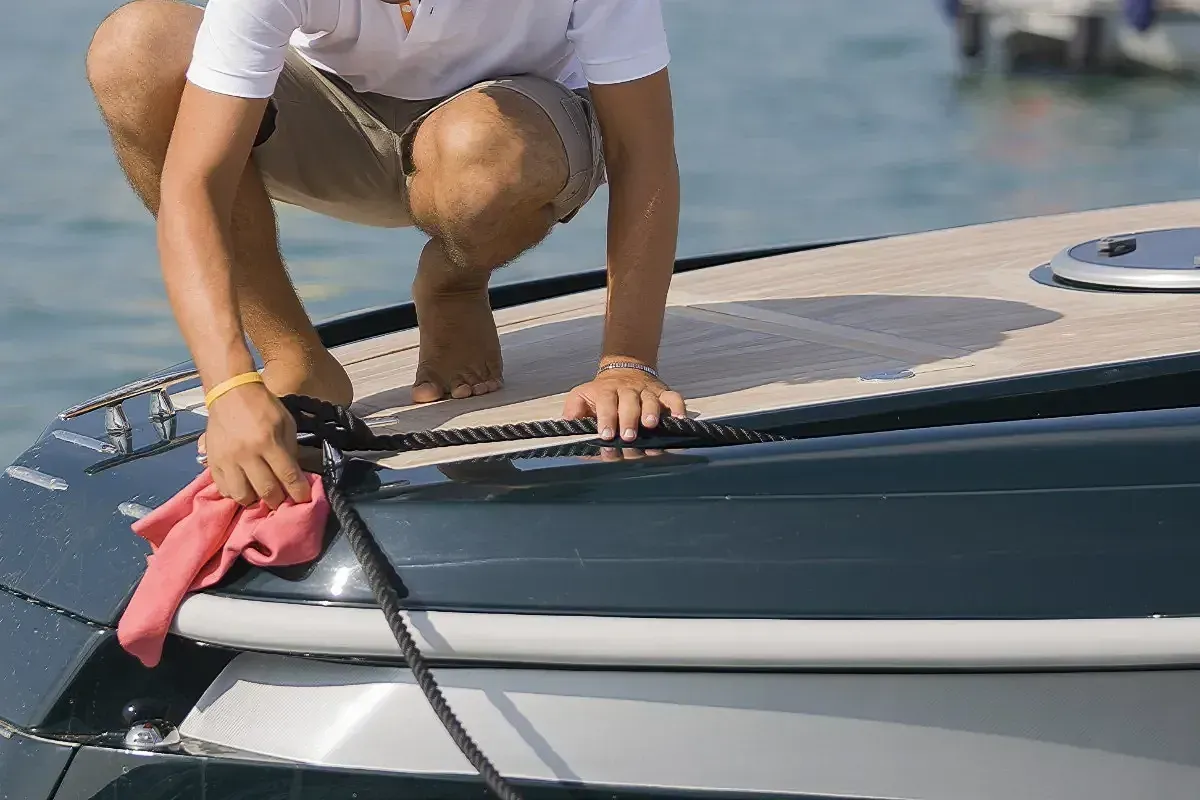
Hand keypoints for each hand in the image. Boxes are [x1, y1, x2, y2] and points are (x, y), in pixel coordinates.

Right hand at [203, 382, 310, 508]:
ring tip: (261, 496)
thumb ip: (291, 450)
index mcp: (268, 442)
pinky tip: (244, 487)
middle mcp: (246, 454)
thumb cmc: (263, 407)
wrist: (231, 393)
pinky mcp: (213, 461)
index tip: (303, 500)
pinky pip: (223, 488)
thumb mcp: (286, 423)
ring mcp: (227, 459)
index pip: (287, 475)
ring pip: (241, 496)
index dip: (298, 492)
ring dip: (255, 500)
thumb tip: (294, 475)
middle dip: (278, 501)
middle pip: (265, 491)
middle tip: (283, 501)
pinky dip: (235, 493)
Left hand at [562, 366, 685, 441]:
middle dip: (628, 420)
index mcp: (606, 391)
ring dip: (651, 413)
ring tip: (650, 426)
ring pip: (651, 400)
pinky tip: (679, 420)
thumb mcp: (581, 396)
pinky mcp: (663, 393)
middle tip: (628, 437)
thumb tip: (567, 430)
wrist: (625, 369)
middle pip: (629, 403)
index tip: (606, 435)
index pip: (606, 404)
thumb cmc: (601, 393)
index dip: (606, 419)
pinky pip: (674, 398)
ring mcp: (647, 391)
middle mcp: (628, 390)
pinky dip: (678, 408)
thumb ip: (573, 412)